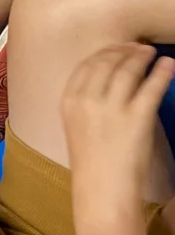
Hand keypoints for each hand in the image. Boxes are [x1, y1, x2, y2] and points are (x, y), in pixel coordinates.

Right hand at [62, 43, 174, 211]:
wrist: (102, 187)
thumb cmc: (90, 161)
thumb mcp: (76, 125)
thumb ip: (86, 103)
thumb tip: (108, 83)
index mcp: (68, 99)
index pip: (87, 65)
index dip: (104, 52)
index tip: (117, 48)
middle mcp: (88, 98)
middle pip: (107, 62)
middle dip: (123, 50)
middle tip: (137, 47)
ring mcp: (112, 107)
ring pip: (128, 70)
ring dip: (142, 56)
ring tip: (151, 52)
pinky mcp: (137, 118)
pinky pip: (151, 88)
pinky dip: (161, 73)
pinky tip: (168, 65)